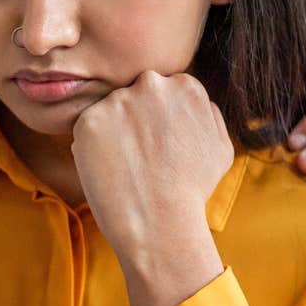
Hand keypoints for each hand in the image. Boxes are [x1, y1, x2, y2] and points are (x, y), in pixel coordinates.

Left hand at [71, 71, 231, 305]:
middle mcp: (151, 85)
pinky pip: (85, 130)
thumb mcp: (220, 145)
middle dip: (133, 119)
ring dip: (111, 133)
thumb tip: (195, 102)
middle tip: (139, 155)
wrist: (161, 220)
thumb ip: (207, 114)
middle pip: (133, 94)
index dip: (155, 119)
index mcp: (184, 85)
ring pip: (108, 112)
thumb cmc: (193, 190)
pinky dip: (91, 148)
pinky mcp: (89, 120)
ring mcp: (118, 101)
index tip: (156, 143)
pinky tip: (108, 170)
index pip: (161, 90)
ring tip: (125, 167)